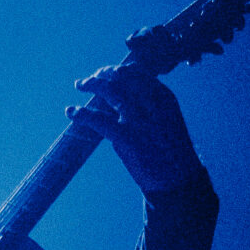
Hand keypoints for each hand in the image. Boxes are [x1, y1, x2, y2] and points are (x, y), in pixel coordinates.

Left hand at [68, 64, 200, 193]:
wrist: (178, 179)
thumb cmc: (172, 152)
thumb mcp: (167, 121)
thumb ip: (149, 106)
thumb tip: (122, 97)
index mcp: (164, 97)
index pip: (138, 73)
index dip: (119, 70)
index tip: (109, 72)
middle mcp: (151, 104)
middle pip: (121, 77)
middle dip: (103, 73)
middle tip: (91, 78)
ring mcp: (138, 120)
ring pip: (108, 90)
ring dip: (90, 84)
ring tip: (80, 84)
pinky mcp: (126, 138)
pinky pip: (98, 119)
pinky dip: (81, 113)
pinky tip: (71, 111)